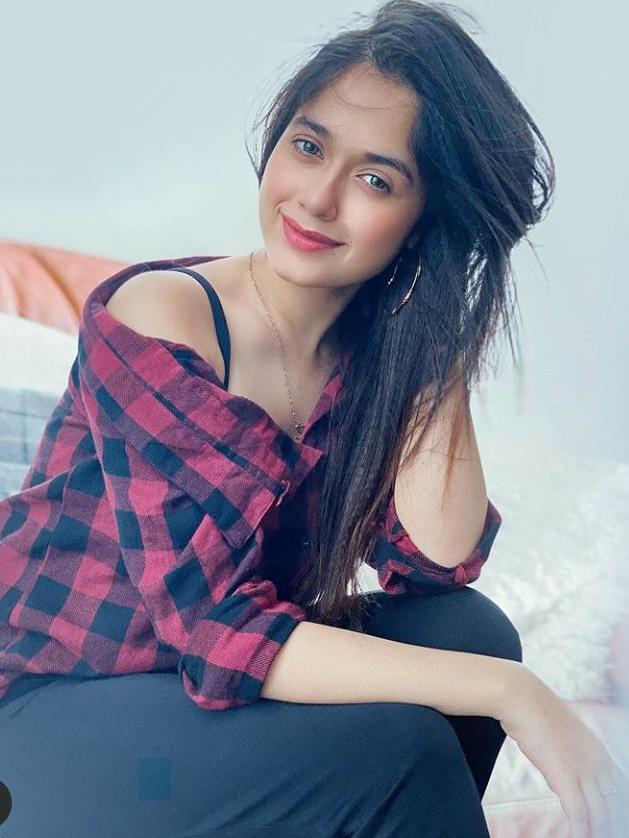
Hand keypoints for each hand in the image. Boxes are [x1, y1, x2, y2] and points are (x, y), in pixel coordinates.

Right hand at [498, 670, 628, 837]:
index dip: (615, 809)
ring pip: (601, 815)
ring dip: (595, 832)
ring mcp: (584, 770)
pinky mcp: (566, 777)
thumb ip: (568, 752)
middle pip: (614, 805)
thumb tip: (560, 766)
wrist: (520, 696)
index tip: (607, 822)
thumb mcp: (560, 733)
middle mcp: (597, 762)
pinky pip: (579, 815)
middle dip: (608, 824)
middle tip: (601, 835)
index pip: (619, 789)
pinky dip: (578, 831)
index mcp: (598, 750)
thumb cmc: (533, 711)